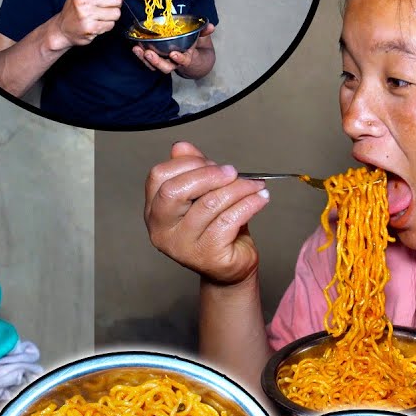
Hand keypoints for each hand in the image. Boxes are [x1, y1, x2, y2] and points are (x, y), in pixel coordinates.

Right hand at [51, 0, 126, 48]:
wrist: (62, 29)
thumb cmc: (76, 8)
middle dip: (117, 3)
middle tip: (110, 6)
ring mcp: (86, 14)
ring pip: (116, 13)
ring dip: (113, 15)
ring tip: (102, 16)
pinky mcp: (90, 28)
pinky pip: (111, 24)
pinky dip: (108, 25)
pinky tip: (98, 23)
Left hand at [132, 22, 215, 73]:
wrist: (195, 61)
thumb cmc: (197, 48)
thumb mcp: (203, 40)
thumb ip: (205, 33)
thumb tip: (211, 26)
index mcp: (188, 58)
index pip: (185, 60)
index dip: (180, 59)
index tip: (174, 54)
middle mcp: (176, 63)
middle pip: (166, 67)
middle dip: (156, 61)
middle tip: (149, 53)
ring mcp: (166, 62)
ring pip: (155, 66)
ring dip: (145, 59)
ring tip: (137, 49)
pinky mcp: (157, 60)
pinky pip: (149, 61)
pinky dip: (141, 55)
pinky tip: (135, 47)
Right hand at [144, 141, 269, 284]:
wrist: (230, 269)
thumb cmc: (217, 229)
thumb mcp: (203, 195)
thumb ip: (192, 170)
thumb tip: (181, 146)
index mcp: (154, 211)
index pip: (159, 177)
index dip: (187, 164)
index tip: (213, 163)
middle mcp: (161, 230)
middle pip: (175, 190)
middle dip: (208, 175)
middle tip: (233, 172)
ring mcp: (182, 246)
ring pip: (209, 203)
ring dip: (238, 188)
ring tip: (255, 184)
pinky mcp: (207, 255)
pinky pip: (229, 220)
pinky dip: (249, 204)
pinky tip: (260, 198)